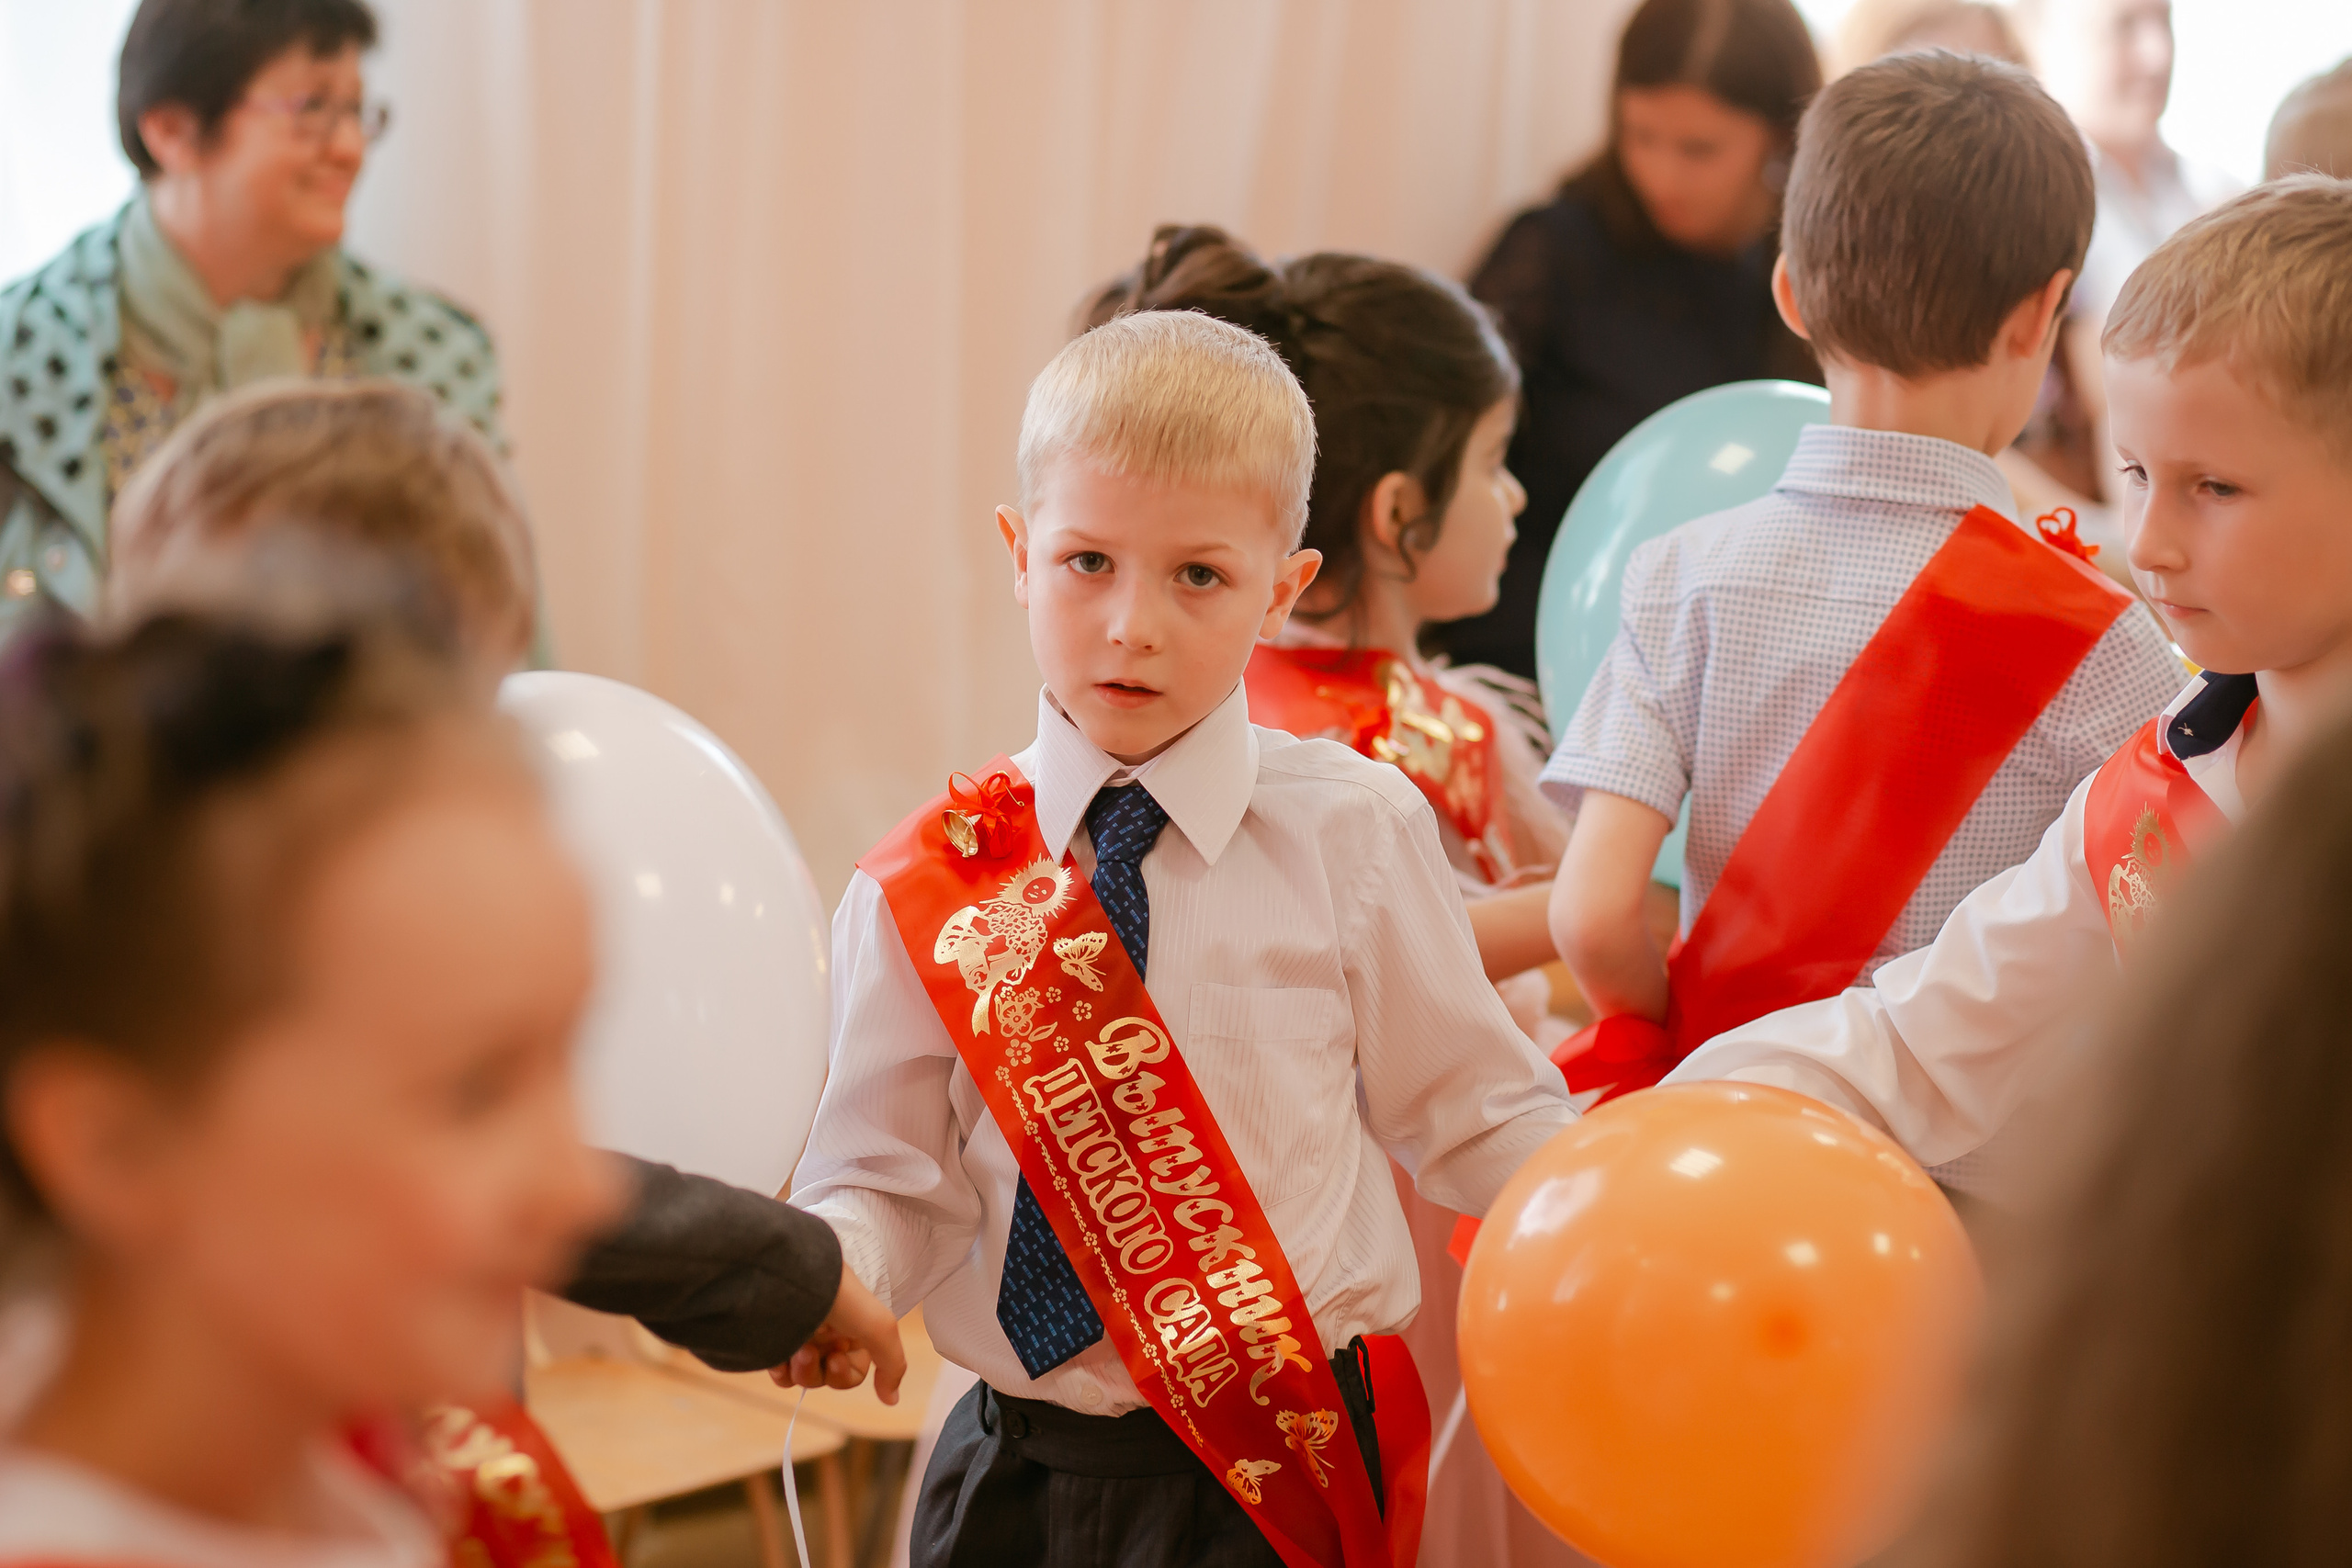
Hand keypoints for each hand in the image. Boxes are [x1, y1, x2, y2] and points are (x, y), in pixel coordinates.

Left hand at [771, 1266, 906, 1404]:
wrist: (789, 1273)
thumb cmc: (837, 1294)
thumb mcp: (879, 1327)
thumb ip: (892, 1364)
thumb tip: (892, 1400)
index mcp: (853, 1327)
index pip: (855, 1370)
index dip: (847, 1373)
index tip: (837, 1358)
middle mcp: (828, 1331)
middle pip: (828, 1377)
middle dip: (820, 1372)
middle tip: (809, 1353)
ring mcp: (800, 1334)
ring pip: (804, 1377)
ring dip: (802, 1371)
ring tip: (795, 1350)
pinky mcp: (774, 1338)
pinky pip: (779, 1372)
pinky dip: (780, 1371)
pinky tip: (778, 1355)